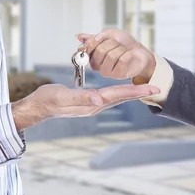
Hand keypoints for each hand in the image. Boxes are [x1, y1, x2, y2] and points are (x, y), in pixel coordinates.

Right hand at [12, 83, 159, 129]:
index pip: (118, 95)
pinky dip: (118, 91)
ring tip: (145, 88)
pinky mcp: (87, 102)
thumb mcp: (63, 96)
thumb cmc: (48, 100)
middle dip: (139, 92)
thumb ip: (82, 98)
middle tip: (157, 87)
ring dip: (131, 92)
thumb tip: (100, 100)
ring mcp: (91, 105)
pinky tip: (121, 89)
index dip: (135, 91)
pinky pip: (107, 96)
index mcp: (92, 104)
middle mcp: (95, 106)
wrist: (38, 107)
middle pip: (121, 97)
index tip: (152, 88)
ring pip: (116, 97)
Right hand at [76, 29, 155, 81]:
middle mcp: (97, 65)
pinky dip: (128, 54)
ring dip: (120, 48)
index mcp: (92, 56)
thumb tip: (79, 36)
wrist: (140, 52)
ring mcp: (107, 71)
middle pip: (100, 50)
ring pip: (111, 55)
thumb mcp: (110, 34)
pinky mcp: (117, 75)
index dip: (95, 40)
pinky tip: (129, 55)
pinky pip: (121, 60)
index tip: (102, 37)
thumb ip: (95, 36)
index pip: (87, 48)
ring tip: (123, 50)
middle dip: (112, 43)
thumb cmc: (125, 44)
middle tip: (117, 44)